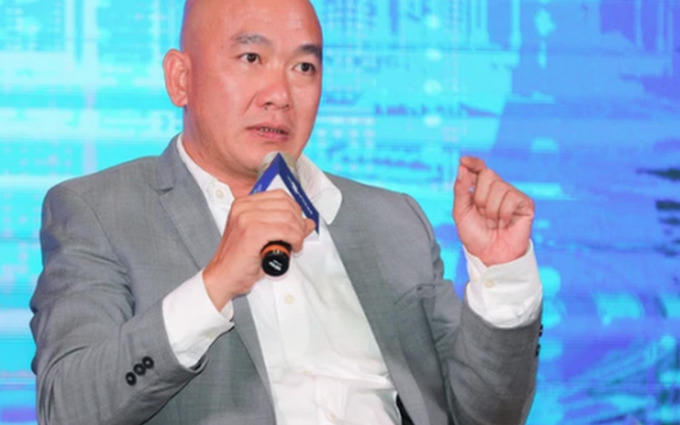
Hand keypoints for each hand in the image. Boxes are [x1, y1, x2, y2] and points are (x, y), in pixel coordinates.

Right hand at [203, 189, 315, 309]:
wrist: (223, 277)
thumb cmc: (239, 260)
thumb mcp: (263, 237)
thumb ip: (283, 226)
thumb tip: (307, 222)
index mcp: (243, 204)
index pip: (279, 196)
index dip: (295, 210)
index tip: (299, 224)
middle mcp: (243, 208)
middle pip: (285, 205)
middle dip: (299, 221)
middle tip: (300, 236)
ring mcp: (246, 218)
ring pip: (287, 217)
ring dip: (298, 232)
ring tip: (297, 243)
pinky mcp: (252, 232)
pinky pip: (284, 230)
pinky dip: (295, 239)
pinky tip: (294, 247)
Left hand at [453, 156, 533, 265]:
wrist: (490, 255)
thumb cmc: (475, 236)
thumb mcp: (461, 213)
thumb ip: (460, 190)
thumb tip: (462, 167)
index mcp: (481, 189)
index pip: (479, 168)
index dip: (473, 162)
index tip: (463, 161)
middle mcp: (498, 189)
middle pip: (488, 175)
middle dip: (480, 197)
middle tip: (482, 214)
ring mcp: (512, 195)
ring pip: (499, 187)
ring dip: (491, 209)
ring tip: (494, 222)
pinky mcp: (525, 204)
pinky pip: (511, 198)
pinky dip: (504, 213)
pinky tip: (505, 223)